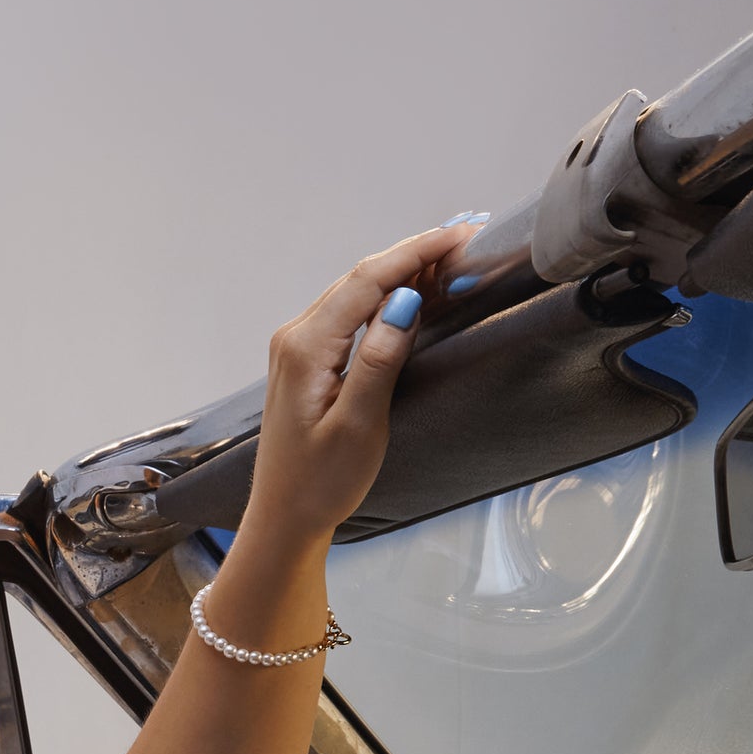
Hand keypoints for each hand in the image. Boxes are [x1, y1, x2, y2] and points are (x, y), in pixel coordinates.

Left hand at [234, 221, 475, 555]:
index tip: (461, 234)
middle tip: (468, 237)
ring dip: (402, 271)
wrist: (284, 518)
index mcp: (307, 348)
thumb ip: (380, 359)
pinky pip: (349, 313)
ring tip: (451, 257)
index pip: (367, 281)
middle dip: (415, 253)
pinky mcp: (307, 361)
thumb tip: (405, 301)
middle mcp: (296, 337)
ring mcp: (298, 347)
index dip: (416, 252)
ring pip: (356, 292)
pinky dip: (385, 296)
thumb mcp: (359, 425)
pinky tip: (413, 293)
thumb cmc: (319, 482)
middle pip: (362, 278)